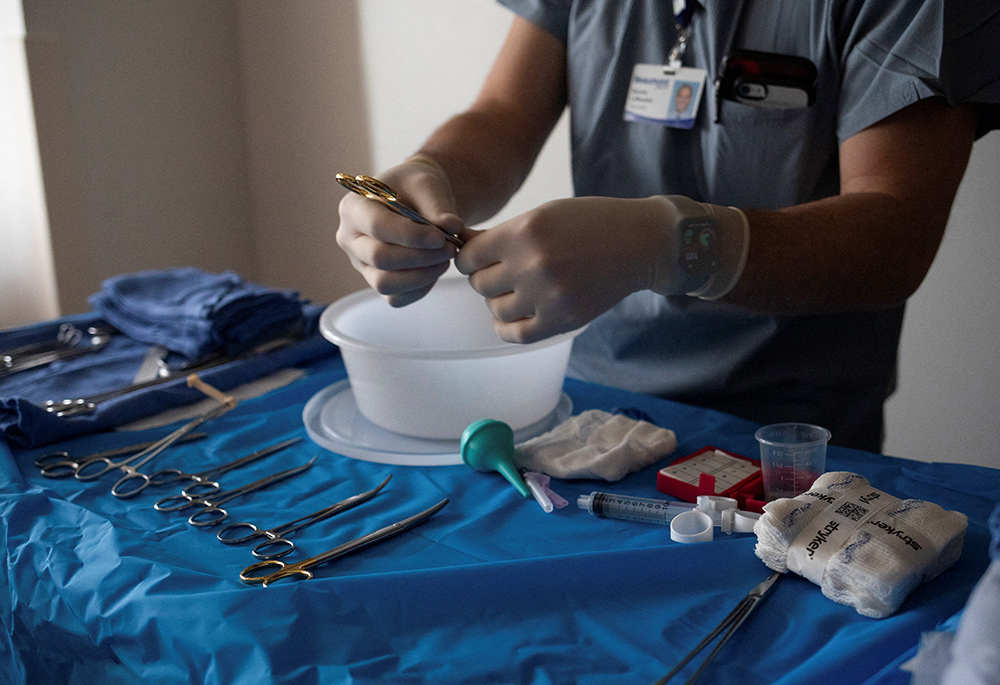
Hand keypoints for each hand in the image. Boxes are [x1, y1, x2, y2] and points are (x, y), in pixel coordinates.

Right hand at [336, 157, 471, 306]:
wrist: (416, 199)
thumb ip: (438, 206)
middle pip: (379, 258)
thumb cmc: (417, 187)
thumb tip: (452, 227)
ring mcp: (360, 263)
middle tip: (450, 249)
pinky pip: (395, 297)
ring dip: (422, 276)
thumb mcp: (428, 185)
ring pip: (384, 283)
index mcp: (354, 208)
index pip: (378, 227)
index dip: (412, 236)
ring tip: (445, 259)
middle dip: (420, 257)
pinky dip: (420, 288)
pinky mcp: (375, 281)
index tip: (442, 237)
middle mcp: (350, 238)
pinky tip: (435, 269)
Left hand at [454, 196, 674, 342]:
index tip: (481, 259)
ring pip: (495, 309)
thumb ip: (502, 235)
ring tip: (517, 291)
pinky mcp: (563, 319)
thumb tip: (461, 248)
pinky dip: (506, 327)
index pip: (468, 257)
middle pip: (480, 284)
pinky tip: (513, 316)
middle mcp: (532, 264)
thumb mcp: (543, 215)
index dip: (470, 258)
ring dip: (500, 301)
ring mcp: (547, 295)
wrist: (638, 243)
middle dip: (487, 278)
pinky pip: (516, 333)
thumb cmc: (588, 223)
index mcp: (523, 232)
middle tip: (506, 273)